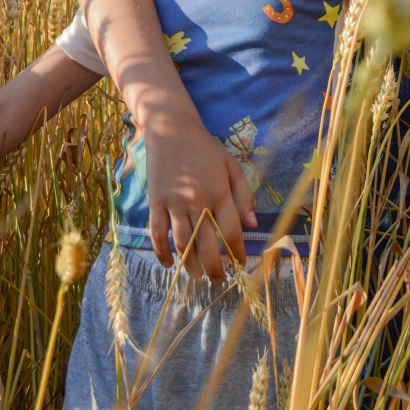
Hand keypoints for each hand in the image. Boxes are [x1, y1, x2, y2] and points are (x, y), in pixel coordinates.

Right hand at [143, 114, 256, 284]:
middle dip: (214, 268)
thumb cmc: (206, 149)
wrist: (172, 129)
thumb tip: (253, 224)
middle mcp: (198, 200)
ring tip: (197, 276)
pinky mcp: (156, 201)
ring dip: (190, 265)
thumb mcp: (231, 166)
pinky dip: (162, 252)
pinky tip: (169, 264)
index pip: (231, 231)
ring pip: (183, 243)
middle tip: (218, 280)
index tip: (240, 266)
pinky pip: (158, 233)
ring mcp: (174, 202)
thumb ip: (244, 195)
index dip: (237, 252)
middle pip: (207, 244)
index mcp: (220, 192)